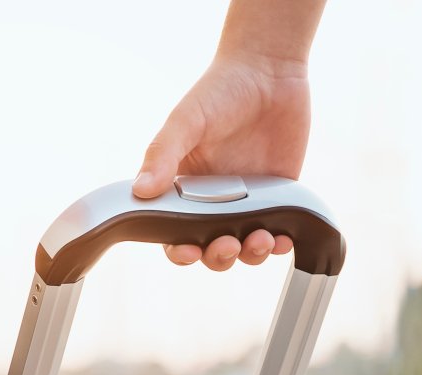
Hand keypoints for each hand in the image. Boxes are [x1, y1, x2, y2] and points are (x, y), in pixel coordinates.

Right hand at [132, 55, 310, 270]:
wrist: (270, 70)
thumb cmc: (220, 90)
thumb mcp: (186, 120)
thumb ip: (163, 154)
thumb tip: (141, 190)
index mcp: (184, 187)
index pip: (175, 233)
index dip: (179, 250)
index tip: (187, 250)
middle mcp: (214, 200)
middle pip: (210, 248)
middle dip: (218, 256)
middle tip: (227, 244)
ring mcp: (248, 201)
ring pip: (244, 247)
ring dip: (250, 254)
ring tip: (259, 239)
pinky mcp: (280, 197)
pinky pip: (278, 231)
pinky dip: (279, 243)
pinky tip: (281, 239)